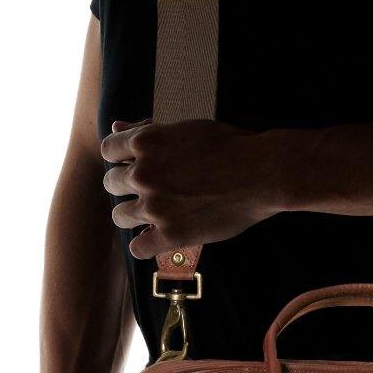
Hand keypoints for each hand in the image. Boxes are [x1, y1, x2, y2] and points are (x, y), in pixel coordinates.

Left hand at [100, 118, 281, 259]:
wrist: (263, 173)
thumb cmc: (229, 146)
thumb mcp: (185, 128)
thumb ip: (146, 130)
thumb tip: (116, 125)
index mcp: (146, 142)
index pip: (109, 151)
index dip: (122, 158)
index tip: (137, 164)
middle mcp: (144, 174)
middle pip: (112, 184)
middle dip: (128, 186)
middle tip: (153, 190)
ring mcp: (154, 206)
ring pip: (119, 216)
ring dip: (134, 215)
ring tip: (156, 213)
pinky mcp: (170, 234)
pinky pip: (138, 247)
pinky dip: (146, 244)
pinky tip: (159, 237)